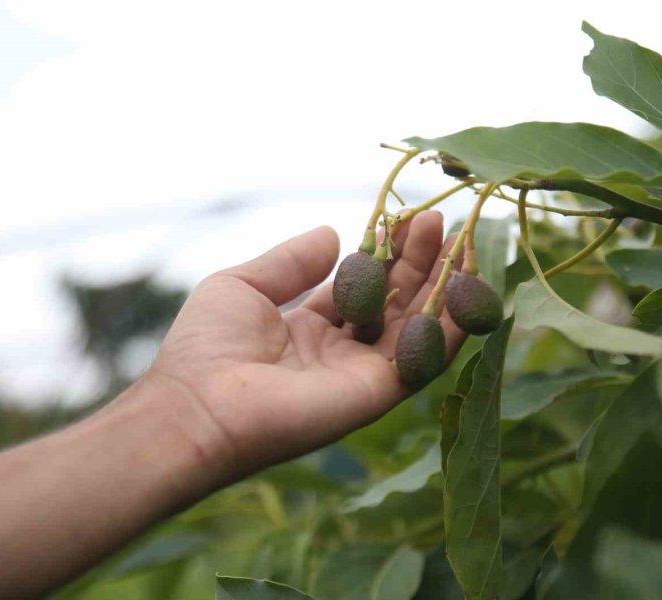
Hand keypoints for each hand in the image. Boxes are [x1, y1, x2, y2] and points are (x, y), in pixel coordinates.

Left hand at [148, 212, 464, 480]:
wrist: (198, 405)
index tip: (410, 218)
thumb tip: (332, 232)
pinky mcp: (377, 393)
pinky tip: (463, 288)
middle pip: (395, 303)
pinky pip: (423, 359)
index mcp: (310, 329)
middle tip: (443, 223)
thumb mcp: (243, 285)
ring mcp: (362, 375)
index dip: (387, 253)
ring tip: (460, 246)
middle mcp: (341, 352)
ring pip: (417, 329)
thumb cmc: (206, 346)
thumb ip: (291, 261)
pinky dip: (447, 326)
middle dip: (420, 263)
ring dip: (442, 288)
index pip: (364, 286)